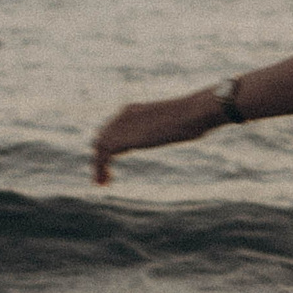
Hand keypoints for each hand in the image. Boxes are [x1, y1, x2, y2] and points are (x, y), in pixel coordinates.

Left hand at [90, 95, 214, 184]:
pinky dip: (100, 168)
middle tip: (105, 175)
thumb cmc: (195, 116)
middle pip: (102, 136)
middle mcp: (122, 116)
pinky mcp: (123, 139)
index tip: (115, 159)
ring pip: (99, 147)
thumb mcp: (178, 121)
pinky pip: (103, 155)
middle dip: (101, 155)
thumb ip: (172, 127)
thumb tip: (191, 130)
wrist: (192, 113)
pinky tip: (105, 181)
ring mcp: (121, 126)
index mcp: (133, 110)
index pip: (112, 127)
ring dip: (98, 165)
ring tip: (103, 182)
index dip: (111, 145)